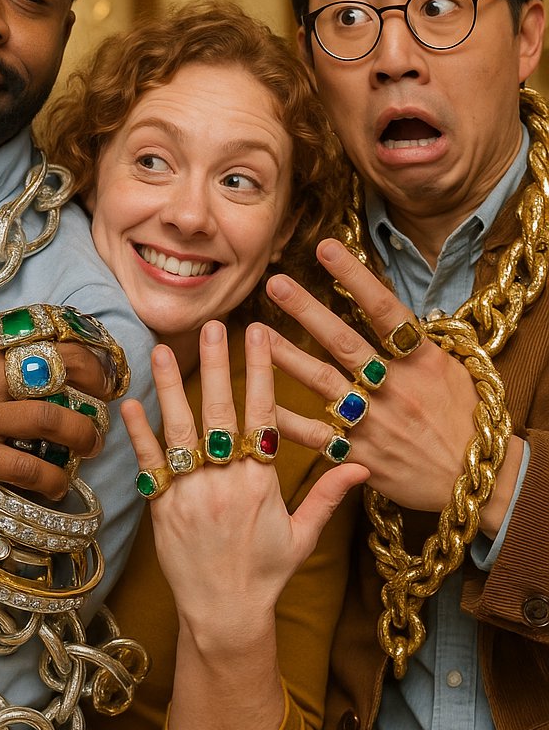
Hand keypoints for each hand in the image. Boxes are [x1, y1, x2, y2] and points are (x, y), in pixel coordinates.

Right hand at [0, 330, 114, 505]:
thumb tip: (33, 357)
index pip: (48, 339)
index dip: (86, 354)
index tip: (102, 371)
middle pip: (60, 372)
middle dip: (95, 390)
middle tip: (106, 408)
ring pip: (51, 420)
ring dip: (83, 435)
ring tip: (91, 445)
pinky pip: (26, 468)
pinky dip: (52, 479)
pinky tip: (59, 485)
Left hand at [122, 321, 366, 645]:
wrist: (224, 613)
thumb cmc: (265, 573)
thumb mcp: (303, 535)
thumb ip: (328, 496)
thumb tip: (364, 466)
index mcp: (262, 481)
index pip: (262, 413)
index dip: (260, 371)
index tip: (258, 335)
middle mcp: (226, 480)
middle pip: (221, 410)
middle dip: (218, 363)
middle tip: (214, 325)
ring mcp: (191, 491)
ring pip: (181, 428)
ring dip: (172, 386)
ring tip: (163, 349)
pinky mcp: (163, 505)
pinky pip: (150, 462)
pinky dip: (139, 432)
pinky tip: (130, 402)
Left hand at [265, 238, 512, 524]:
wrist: (472, 480)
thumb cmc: (462, 418)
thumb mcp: (451, 371)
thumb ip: (416, 343)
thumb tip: (387, 311)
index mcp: (422, 361)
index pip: (384, 310)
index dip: (355, 277)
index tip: (326, 248)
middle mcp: (395, 386)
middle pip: (344, 342)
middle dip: (307, 311)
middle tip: (275, 282)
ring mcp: (373, 420)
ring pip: (322, 381)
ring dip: (287, 355)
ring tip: (256, 332)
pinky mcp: (357, 453)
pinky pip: (313, 433)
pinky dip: (284, 419)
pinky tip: (257, 400)